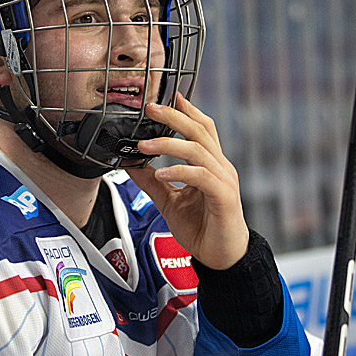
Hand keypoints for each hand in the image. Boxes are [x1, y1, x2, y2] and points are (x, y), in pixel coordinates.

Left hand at [127, 93, 248, 269]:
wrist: (222, 258)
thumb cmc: (204, 229)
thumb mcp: (169, 202)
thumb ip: (152, 183)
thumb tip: (131, 166)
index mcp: (210, 165)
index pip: (203, 128)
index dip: (188, 110)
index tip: (169, 96)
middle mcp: (220, 167)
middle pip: (200, 131)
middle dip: (174, 117)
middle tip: (151, 108)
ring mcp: (224, 181)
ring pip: (198, 150)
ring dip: (169, 144)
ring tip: (143, 146)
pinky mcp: (223, 197)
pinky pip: (200, 176)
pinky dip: (179, 171)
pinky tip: (161, 173)